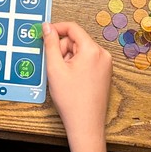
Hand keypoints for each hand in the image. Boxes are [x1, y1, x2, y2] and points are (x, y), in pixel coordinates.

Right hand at [42, 21, 112, 147]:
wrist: (85, 125)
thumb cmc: (71, 99)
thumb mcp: (55, 68)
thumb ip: (50, 43)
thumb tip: (47, 27)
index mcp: (92, 50)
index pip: (72, 28)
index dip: (56, 29)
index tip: (45, 34)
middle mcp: (102, 54)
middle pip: (76, 40)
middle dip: (62, 49)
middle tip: (55, 67)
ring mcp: (105, 64)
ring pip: (81, 51)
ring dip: (68, 58)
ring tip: (64, 77)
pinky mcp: (105, 73)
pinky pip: (87, 60)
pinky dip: (76, 65)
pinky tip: (71, 80)